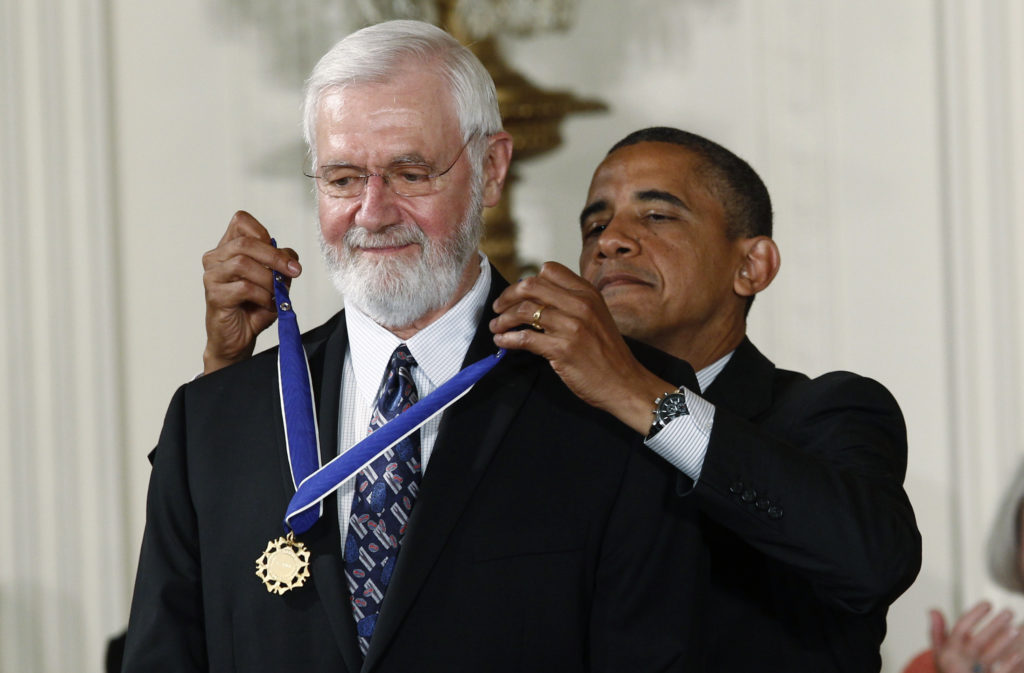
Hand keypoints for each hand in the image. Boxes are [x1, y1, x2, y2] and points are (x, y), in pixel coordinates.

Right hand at [201, 211, 301, 373]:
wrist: (239, 338)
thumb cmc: (253, 307)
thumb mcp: (275, 280)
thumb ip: (281, 263)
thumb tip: (289, 257)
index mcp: (229, 248)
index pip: (241, 221)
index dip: (263, 233)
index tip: (282, 254)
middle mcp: (216, 258)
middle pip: (246, 242)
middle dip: (275, 257)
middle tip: (293, 271)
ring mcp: (212, 276)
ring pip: (243, 263)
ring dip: (268, 280)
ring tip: (275, 294)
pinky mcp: (214, 295)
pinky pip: (243, 287)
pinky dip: (262, 296)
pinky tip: (266, 304)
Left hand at [490, 261, 674, 434]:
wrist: (624, 382)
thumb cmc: (607, 353)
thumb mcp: (596, 316)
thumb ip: (572, 303)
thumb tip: (535, 300)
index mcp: (588, 293)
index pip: (549, 270)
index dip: (528, 281)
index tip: (517, 295)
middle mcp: (580, 304)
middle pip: (531, 285)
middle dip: (508, 296)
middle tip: (498, 308)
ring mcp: (572, 326)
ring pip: (524, 310)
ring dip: (503, 319)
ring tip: (497, 327)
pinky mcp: (562, 349)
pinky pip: (525, 338)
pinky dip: (507, 339)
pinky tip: (502, 342)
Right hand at [930, 602, 1023, 672]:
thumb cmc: (950, 669)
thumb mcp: (939, 652)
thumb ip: (937, 631)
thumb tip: (933, 610)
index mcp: (950, 650)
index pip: (961, 628)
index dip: (974, 615)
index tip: (988, 603)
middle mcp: (963, 660)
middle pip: (979, 641)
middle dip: (994, 626)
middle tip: (1009, 612)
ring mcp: (977, 672)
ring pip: (991, 656)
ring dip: (1003, 642)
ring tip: (1016, 628)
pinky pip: (1000, 672)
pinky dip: (1010, 664)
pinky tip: (1019, 653)